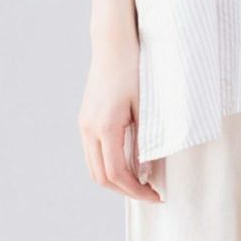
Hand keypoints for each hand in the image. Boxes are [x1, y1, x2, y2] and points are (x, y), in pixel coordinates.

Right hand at [77, 30, 160, 201]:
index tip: (156, 195)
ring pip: (94, 167)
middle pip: (101, 177)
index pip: (117, 174)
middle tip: (150, 192)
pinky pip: (93, 152)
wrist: (113, 44)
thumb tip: (148, 170)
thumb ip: (146, 140)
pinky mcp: (85, 119)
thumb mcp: (145, 106)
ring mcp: (84, 124)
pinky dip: (108, 164)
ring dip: (115, 180)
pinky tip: (128, 161)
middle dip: (125, 190)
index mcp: (105, 127)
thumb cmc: (134, 69)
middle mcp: (89, 129)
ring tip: (141, 180)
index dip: (136, 191)